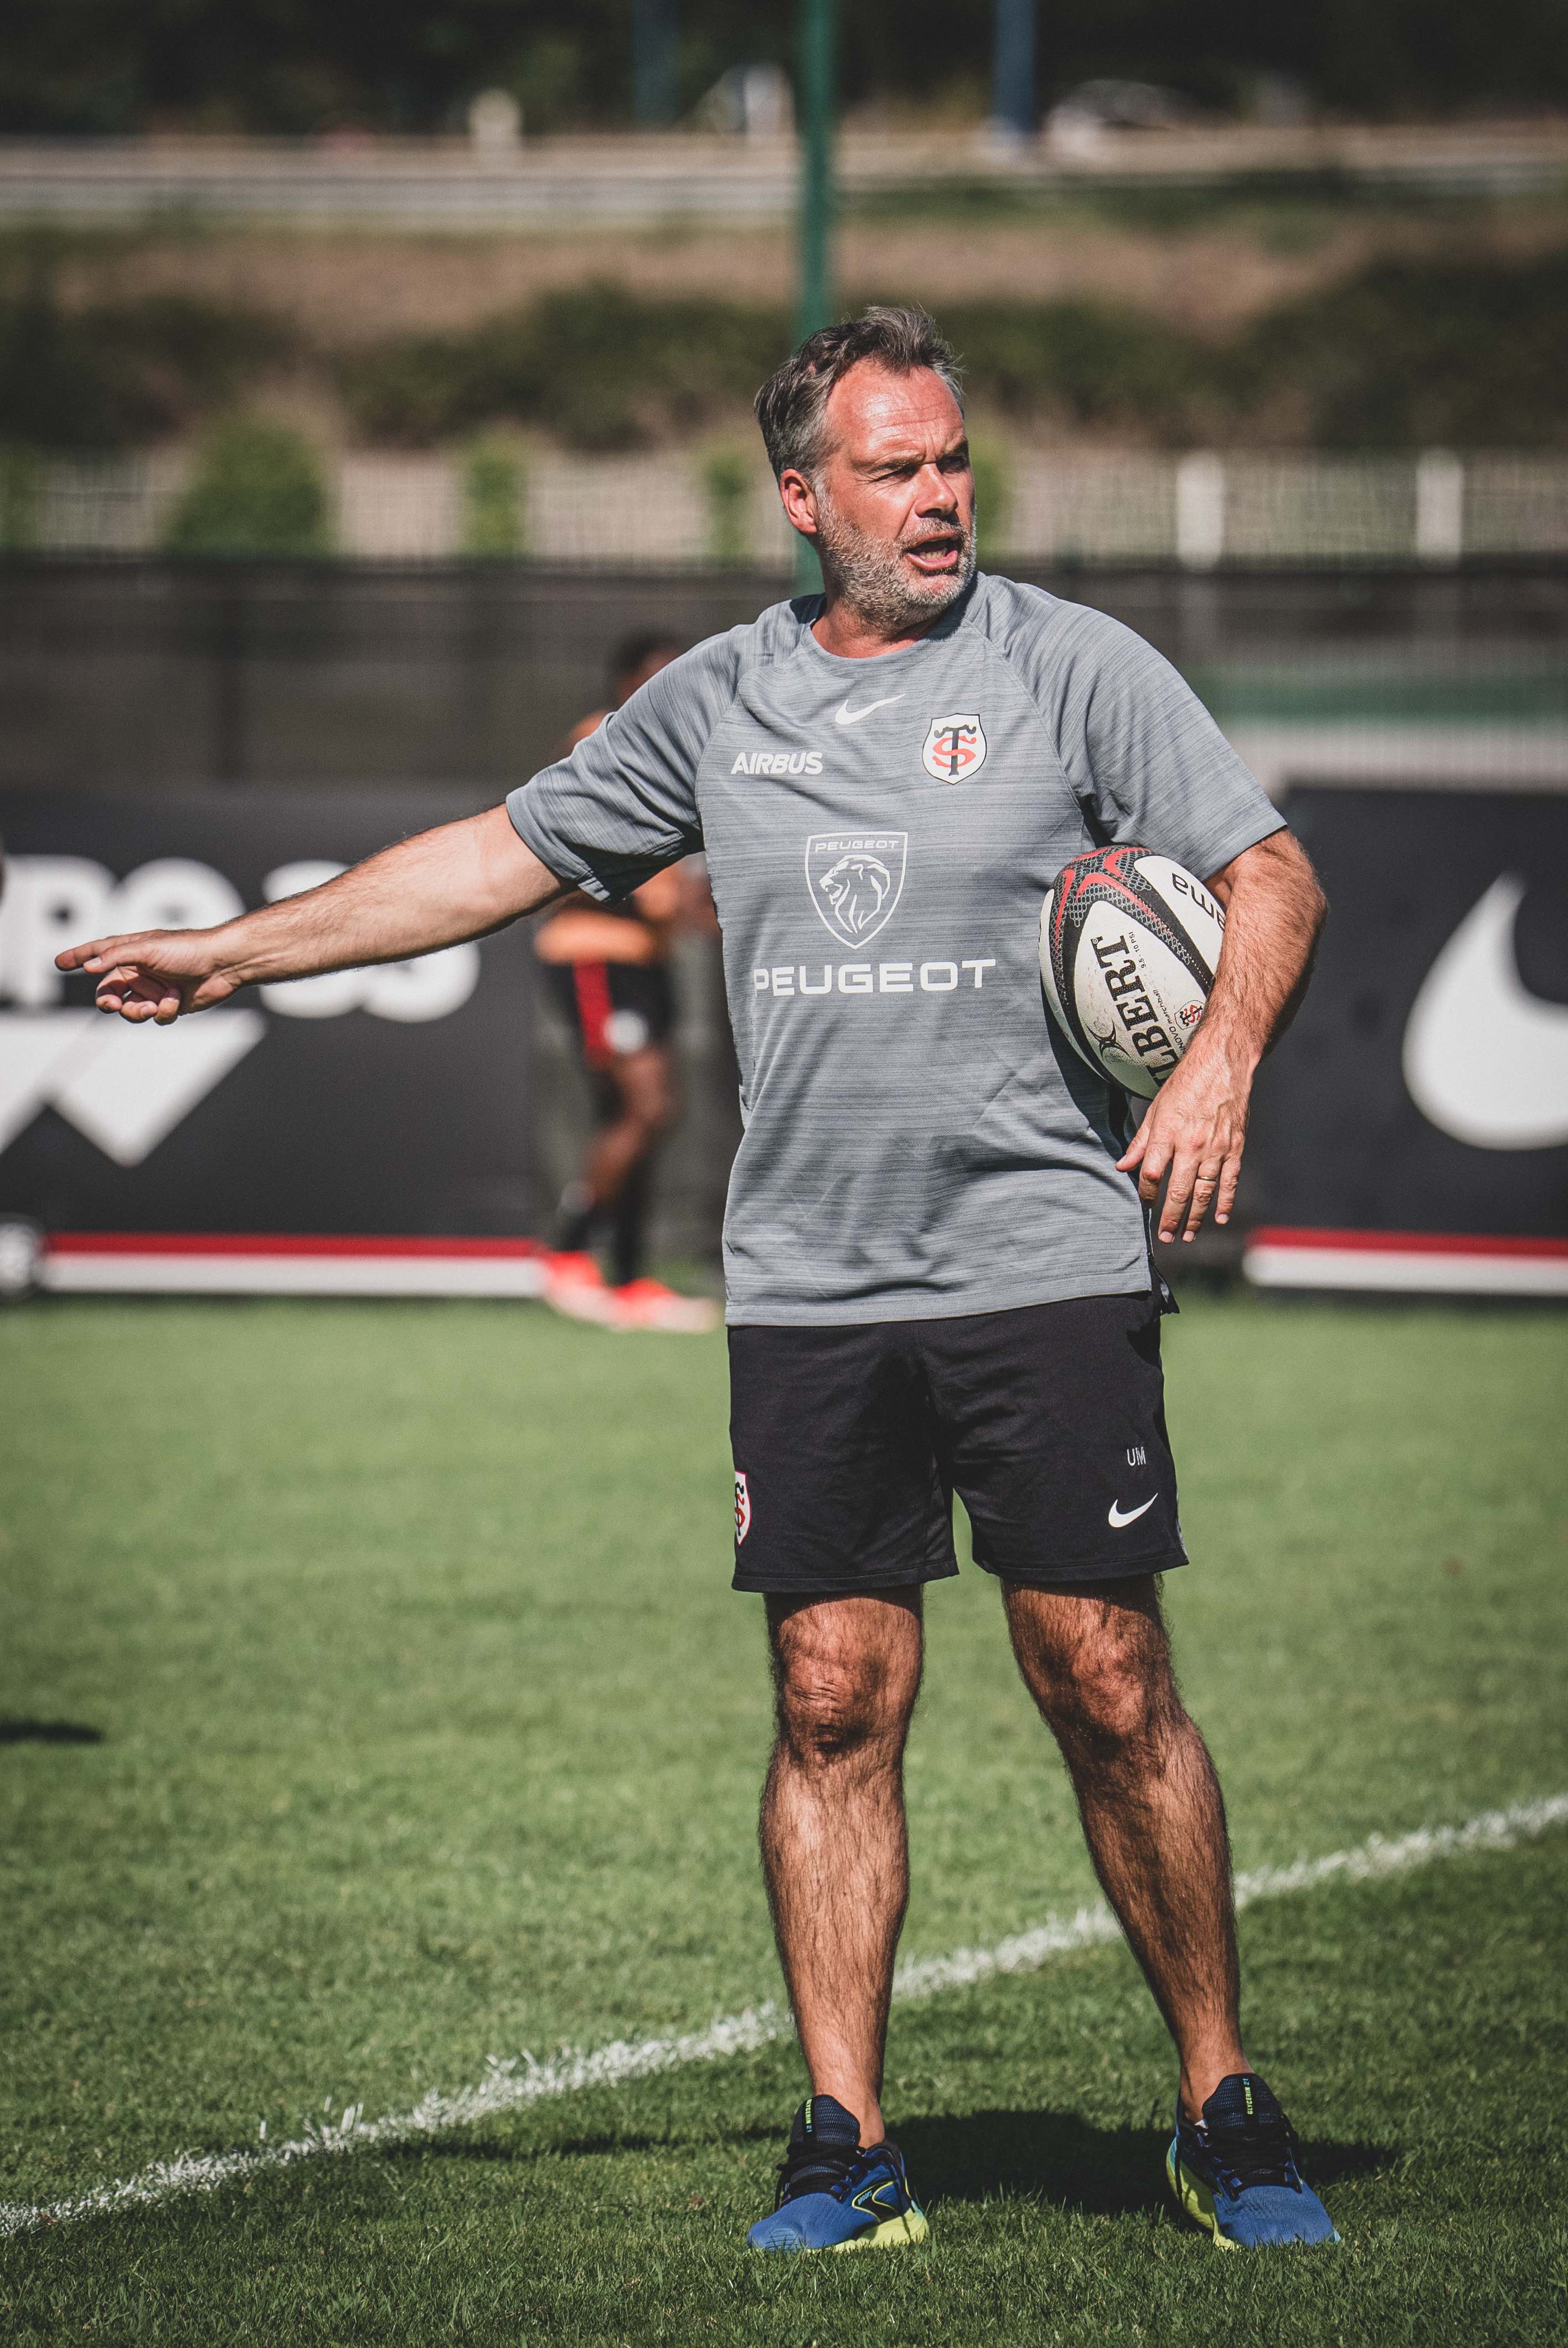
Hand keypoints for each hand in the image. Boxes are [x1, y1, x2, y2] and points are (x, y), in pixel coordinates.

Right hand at [54, 927, 242, 1023]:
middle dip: (109, 1001)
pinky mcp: (170, 1004)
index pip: (98, 954)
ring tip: (155, 1003)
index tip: (58, 962)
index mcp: (131, 952)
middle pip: (110, 992)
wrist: (224, 965)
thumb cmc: (187, 949)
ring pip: (131, 1010)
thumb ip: (117, 957)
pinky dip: (163, 1011)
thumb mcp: (149, 948)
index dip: (78, 957)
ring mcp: (154, 988)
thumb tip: (88, 966)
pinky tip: (176, 1000)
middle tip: (111, 1005)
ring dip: (139, 1010)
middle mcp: (140, 970)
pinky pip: (156, 1016)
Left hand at [1117, 1032, 1253, 1243]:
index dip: (1147, 1194)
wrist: (1222, 1065)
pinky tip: (1219, 1218)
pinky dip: (1225, 1202)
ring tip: (1186, 1236)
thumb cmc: (1185, 1086)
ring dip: (1195, 1217)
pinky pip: (1230, 1181)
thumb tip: (1123, 1166)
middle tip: (1164, 1237)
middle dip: (1170, 1218)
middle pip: (1179, 1191)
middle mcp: (1192, 1144)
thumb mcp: (1156, 1110)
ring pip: (1205, 1192)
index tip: (1146, 1205)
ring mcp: (1216, 1148)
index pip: (1153, 1175)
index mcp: (1168, 1133)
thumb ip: (1141, 1142)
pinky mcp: (1235, 1147)